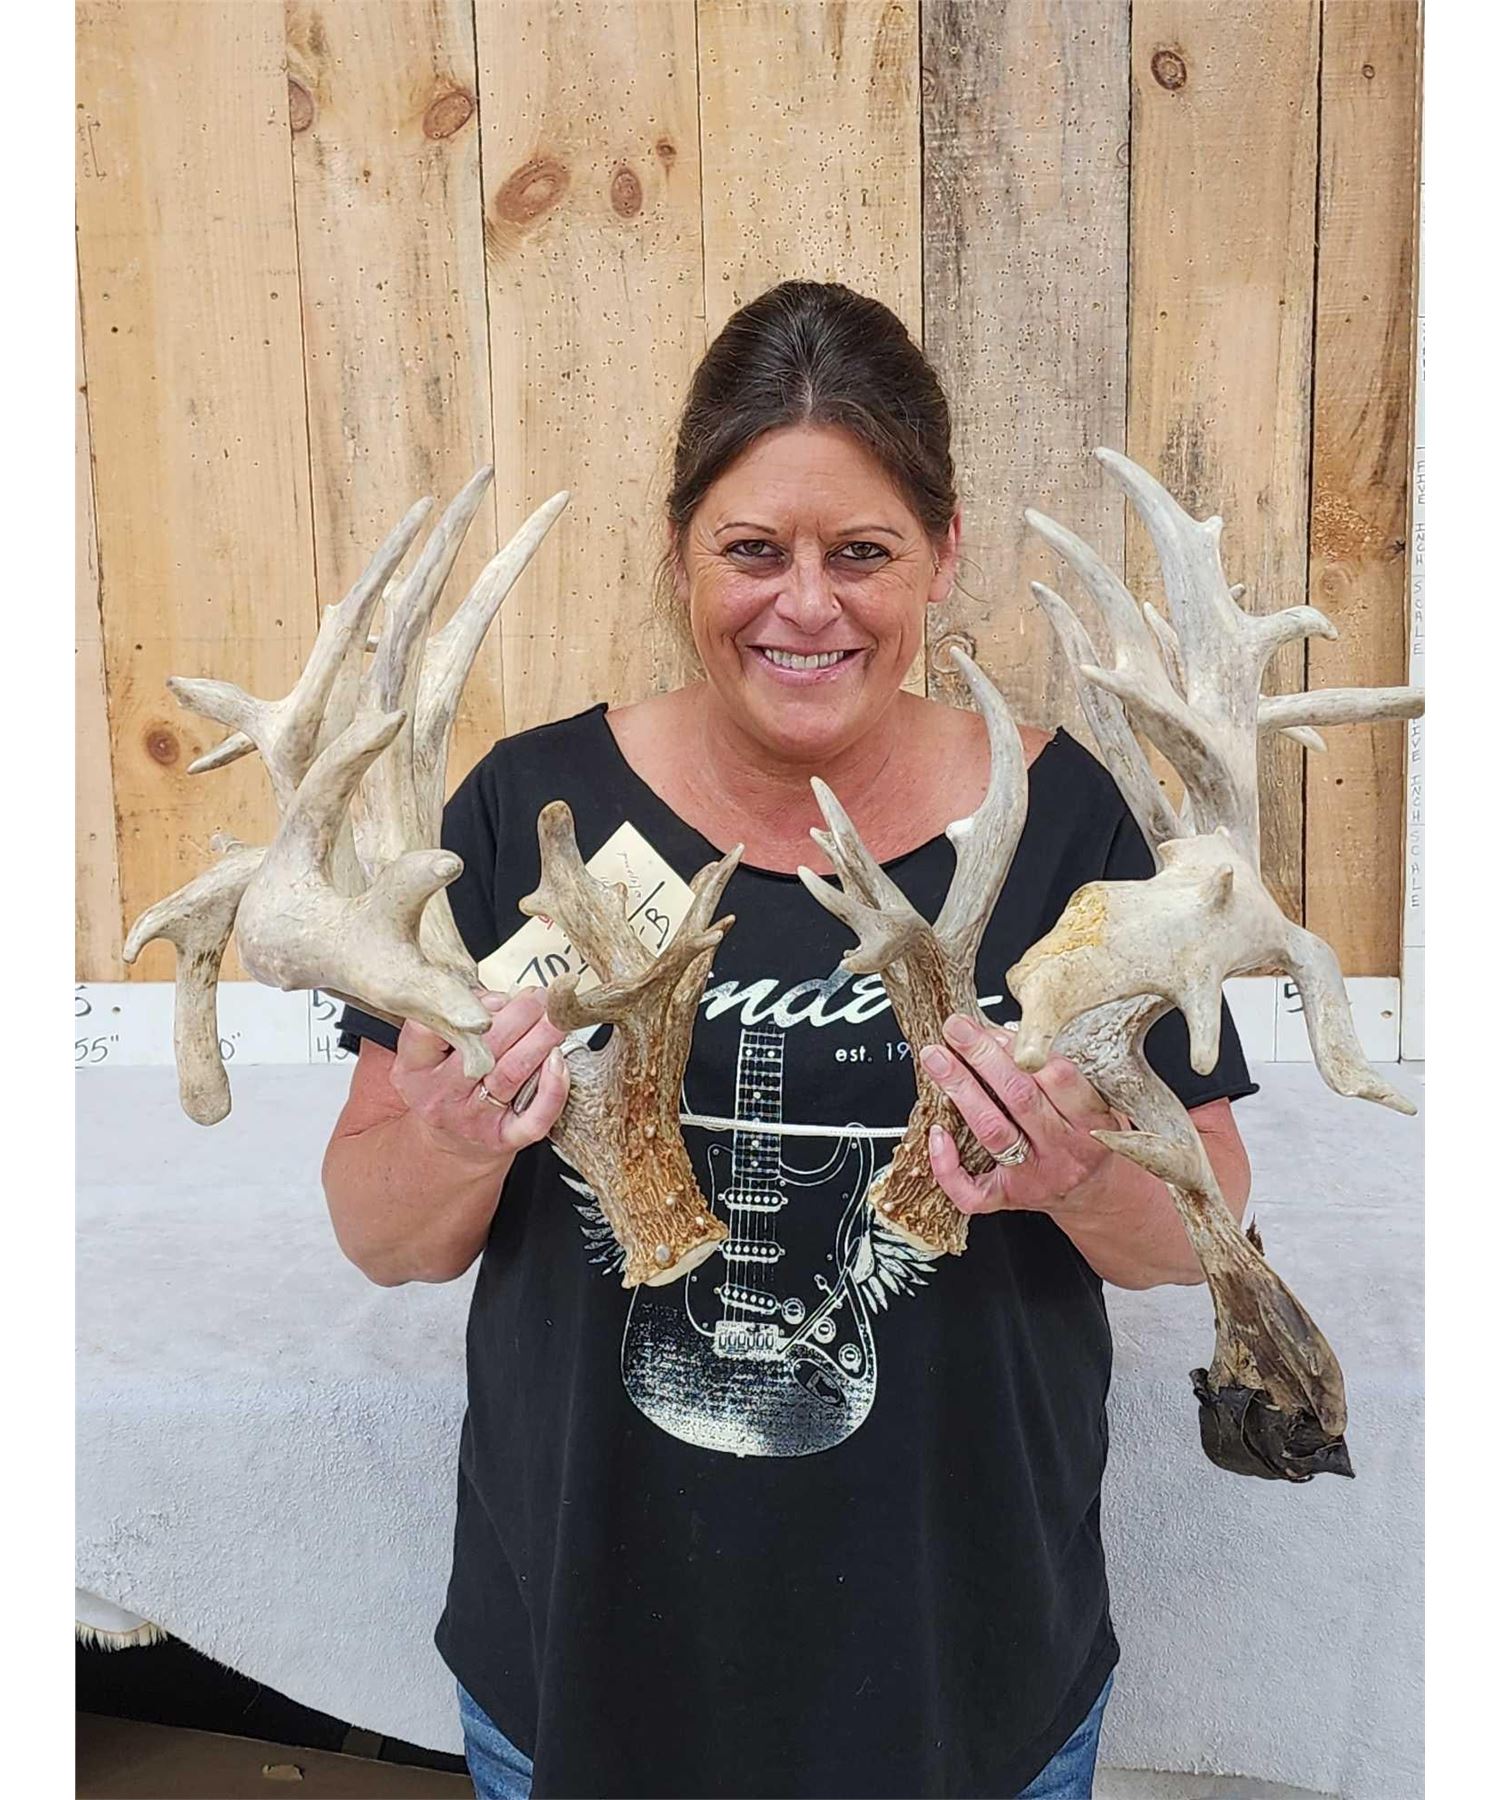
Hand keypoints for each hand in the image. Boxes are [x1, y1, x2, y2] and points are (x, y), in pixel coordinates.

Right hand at [390, 987, 569, 1162]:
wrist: (450, 1144)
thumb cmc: (446, 1085)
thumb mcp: (433, 1051)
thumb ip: (461, 1018)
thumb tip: (500, 999)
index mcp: (416, 1067)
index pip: (430, 1030)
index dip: (466, 1007)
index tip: (495, 996)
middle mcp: (441, 1094)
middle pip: (484, 1048)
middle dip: (520, 1015)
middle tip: (540, 998)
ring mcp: (473, 1119)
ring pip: (512, 1073)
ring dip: (541, 1039)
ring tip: (556, 1018)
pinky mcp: (504, 1138)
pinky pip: (535, 1116)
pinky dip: (552, 1087)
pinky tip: (558, 1061)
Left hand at [918, 1012, 1124, 1215]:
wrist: (1098, 1194)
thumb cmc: (1088, 1138)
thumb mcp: (1094, 1101)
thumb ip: (1056, 1072)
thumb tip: (1003, 1034)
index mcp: (1090, 1121)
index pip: (1058, 1077)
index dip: (1021, 1048)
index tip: (992, 1028)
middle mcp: (1063, 1150)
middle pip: (1019, 1098)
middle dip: (982, 1057)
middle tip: (955, 1029)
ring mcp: (1035, 1177)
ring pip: (993, 1132)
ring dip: (961, 1090)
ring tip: (936, 1059)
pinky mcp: (1009, 1198)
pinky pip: (972, 1190)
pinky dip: (947, 1164)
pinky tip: (937, 1133)